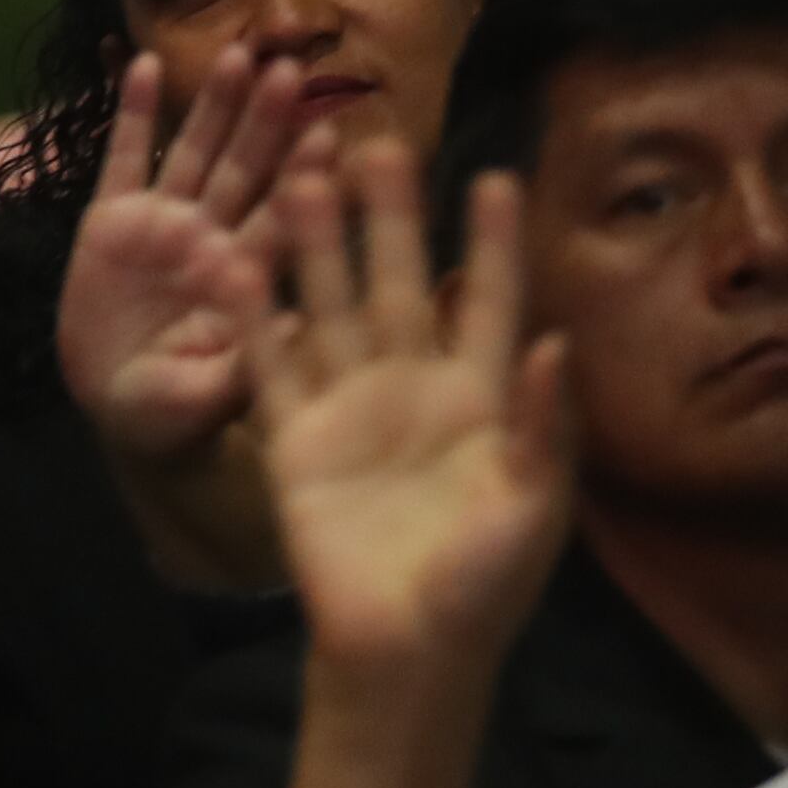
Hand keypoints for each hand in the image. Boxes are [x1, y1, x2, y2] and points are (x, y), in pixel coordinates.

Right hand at [60, 53, 320, 470]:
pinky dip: (131, 114)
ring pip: (195, 151)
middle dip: (268, 121)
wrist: (117, 410)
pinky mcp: (111, 220)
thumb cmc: (178, 415)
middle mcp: (213, 239)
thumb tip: (307, 324)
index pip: (285, 218)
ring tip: (236, 54)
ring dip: (214, 103)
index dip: (307, 176)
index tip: (334, 134)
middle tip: (292, 71)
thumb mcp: (216, 399)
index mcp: (247, 278)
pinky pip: (124, 159)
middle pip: (247, 170)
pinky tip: (141, 66)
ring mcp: (164, 225)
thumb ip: (255, 360)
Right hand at [256, 142, 573, 678]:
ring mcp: (346, 405)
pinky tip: (235, 261)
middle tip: (378, 141)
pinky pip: (266, 361)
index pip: (487, 302)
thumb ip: (540, 427)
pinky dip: (251, 314)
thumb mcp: (532, 510)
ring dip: (316, 244)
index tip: (495, 176)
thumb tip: (552, 341)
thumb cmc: (482, 586)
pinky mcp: (291, 434)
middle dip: (391, 217)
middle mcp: (410, 387)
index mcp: (478, 400)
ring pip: (328, 305)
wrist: (400, 647)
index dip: (493, 244)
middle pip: (398, 283)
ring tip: (305, 176)